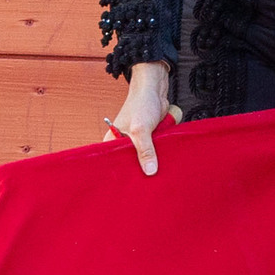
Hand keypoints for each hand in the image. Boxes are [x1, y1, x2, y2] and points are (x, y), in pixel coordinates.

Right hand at [103, 61, 172, 175]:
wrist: (155, 90)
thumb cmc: (141, 104)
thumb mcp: (141, 129)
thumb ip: (145, 150)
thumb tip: (150, 171)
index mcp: (112, 140)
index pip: (112, 163)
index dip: (120, 173)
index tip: (129, 184)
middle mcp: (122, 142)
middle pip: (129, 163)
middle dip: (138, 170)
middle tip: (145, 182)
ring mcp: (136, 142)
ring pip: (143, 159)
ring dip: (150, 163)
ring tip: (155, 175)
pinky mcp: (149, 140)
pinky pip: (153, 153)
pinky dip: (158, 156)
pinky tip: (162, 164)